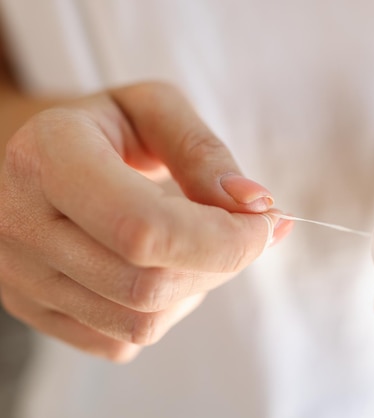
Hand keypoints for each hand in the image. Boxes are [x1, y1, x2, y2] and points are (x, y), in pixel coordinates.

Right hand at [0, 82, 290, 360]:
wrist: (44, 161)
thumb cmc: (108, 130)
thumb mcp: (156, 111)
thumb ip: (204, 152)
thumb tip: (254, 206)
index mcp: (48, 157)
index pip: (144, 229)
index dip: (221, 239)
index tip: (265, 225)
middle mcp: (20, 222)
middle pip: (147, 284)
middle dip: (220, 263)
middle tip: (246, 232)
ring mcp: (20, 277)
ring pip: (141, 322)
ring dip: (197, 287)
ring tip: (198, 244)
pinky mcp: (34, 311)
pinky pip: (123, 341)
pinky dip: (167, 310)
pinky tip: (165, 267)